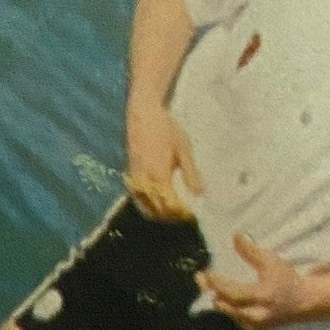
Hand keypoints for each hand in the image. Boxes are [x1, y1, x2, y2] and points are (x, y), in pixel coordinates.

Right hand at [123, 101, 202, 220]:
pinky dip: (144, 202)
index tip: (189, 215)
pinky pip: (136, 193)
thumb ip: (191, 173)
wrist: (143, 113)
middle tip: (181, 215)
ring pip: (143, 202)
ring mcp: (135, 175)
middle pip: (154, 208)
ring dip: (155, 211)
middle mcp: (145, 178)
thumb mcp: (183, 149)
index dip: (179, 213)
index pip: (169, 205)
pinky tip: (154, 201)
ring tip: (168, 213)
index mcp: (159, 175)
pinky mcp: (129, 170)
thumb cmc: (166, 129)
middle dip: (168, 216)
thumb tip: (199, 194)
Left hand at [199, 233, 309, 329]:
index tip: (205, 272)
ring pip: (230, 314)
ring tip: (206, 283)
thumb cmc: (286, 278)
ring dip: (217, 298)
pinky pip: (235, 319)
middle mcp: (259, 315)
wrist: (303, 302)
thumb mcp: (271, 261)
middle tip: (199, 277)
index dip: (217, 284)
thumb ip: (251, 251)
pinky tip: (220, 295)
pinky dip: (227, 307)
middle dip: (213, 291)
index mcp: (264, 297)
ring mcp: (256, 325)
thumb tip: (235, 236)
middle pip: (228, 307)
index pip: (234, 294)